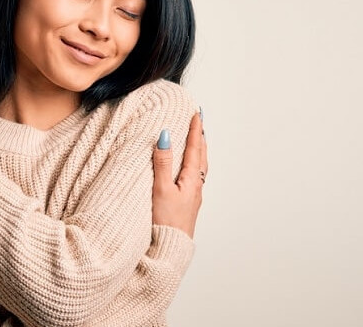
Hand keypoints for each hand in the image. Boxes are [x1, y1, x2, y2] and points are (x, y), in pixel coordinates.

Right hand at [152, 111, 206, 237]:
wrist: (171, 248)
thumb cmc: (166, 221)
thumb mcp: (161, 189)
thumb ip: (163, 163)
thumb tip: (165, 137)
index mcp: (192, 179)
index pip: (194, 148)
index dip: (195, 130)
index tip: (197, 114)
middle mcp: (196, 186)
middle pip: (201, 156)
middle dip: (200, 137)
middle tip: (199, 122)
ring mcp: (194, 195)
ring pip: (199, 167)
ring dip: (198, 151)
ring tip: (196, 141)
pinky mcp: (188, 203)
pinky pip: (195, 176)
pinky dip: (194, 164)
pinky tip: (188, 169)